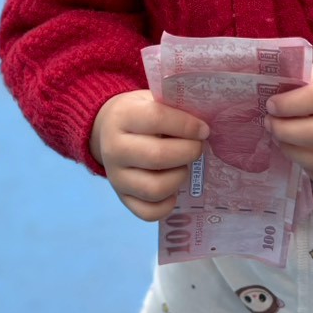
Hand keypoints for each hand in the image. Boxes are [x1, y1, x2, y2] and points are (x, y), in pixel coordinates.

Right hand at [90, 90, 208, 222]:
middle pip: (157, 156)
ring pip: (155, 188)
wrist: (108, 129)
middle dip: (188, 152)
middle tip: (198, 147)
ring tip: (185, 166)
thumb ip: (174, 108)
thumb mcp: (152, 100)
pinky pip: (149, 213)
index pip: (157, 119)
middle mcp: (114, 149)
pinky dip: (168, 204)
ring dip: (179, 177)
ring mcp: (116, 177)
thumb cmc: (140, 113)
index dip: (187, 125)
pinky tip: (175, 188)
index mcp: (123, 117)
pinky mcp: (122, 198)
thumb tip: (204, 127)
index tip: (204, 130)